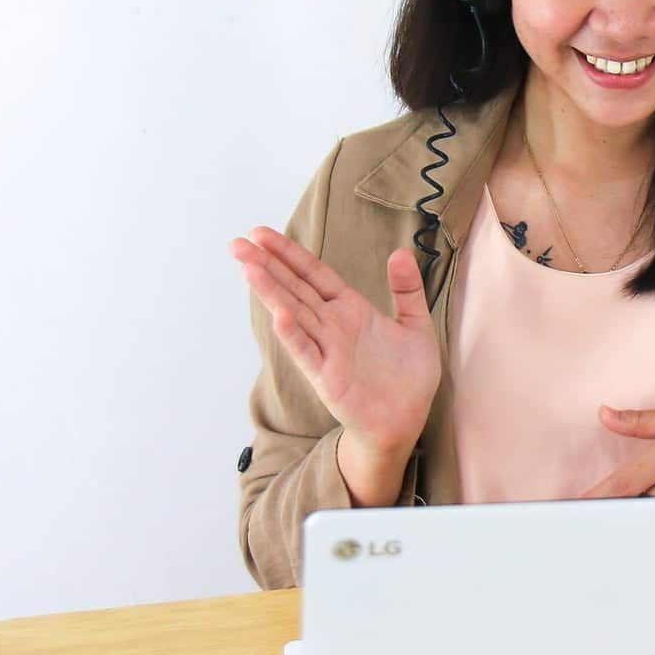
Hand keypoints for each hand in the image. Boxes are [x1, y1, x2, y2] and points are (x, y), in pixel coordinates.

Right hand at [230, 227, 439, 453]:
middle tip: (239, 243)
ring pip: (294, 314)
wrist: (407, 419)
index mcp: (351, 309)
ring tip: (249, 267)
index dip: (289, 254)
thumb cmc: (408, 376)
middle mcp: (333, 326)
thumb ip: (406, 289)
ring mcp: (327, 351)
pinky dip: (294, 335)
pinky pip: (308, 353)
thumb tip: (400, 252)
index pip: (314, 274)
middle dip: (268, 265)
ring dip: (272, 292)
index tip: (262, 235)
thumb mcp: (415, 324)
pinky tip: (279, 315)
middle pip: (295, 288)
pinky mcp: (328, 378)